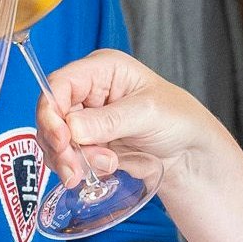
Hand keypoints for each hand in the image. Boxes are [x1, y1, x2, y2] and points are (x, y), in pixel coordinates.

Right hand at [37, 50, 232, 194]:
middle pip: (52, 114)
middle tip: (74, 167)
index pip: (61, 83)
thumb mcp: (148, 113)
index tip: (61, 138)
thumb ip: (109, 120)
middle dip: (60, 143)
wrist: (190, 154)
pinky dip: (77, 168)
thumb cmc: (179, 119)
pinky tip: (102, 171)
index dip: (52, 110)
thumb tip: (72, 128)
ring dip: (70, 159)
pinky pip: (67, 157)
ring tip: (105, 167)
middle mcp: (89, 92)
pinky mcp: (88, 145)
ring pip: (55, 140)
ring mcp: (86, 120)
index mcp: (103, 70)